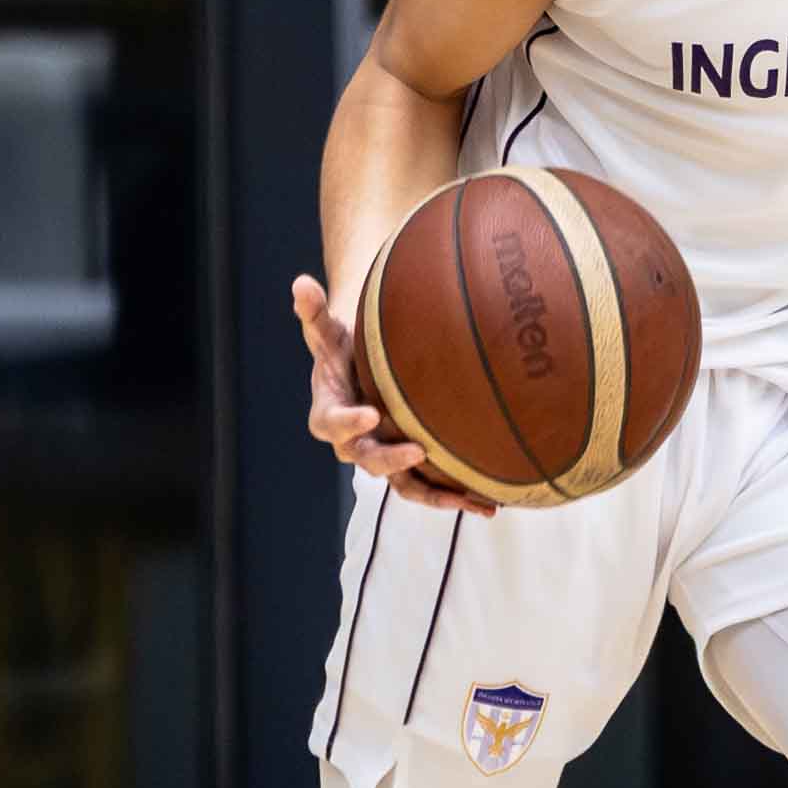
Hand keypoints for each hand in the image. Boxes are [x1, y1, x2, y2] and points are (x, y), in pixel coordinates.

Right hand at [292, 275, 494, 515]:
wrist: (359, 374)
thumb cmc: (341, 351)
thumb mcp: (327, 332)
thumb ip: (313, 312)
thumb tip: (300, 283)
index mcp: (330, 414)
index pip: (333, 422)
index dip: (349, 421)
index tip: (370, 414)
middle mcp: (354, 443)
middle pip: (369, 459)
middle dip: (392, 458)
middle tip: (418, 450)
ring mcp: (382, 457)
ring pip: (404, 484)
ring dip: (435, 496)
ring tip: (468, 502)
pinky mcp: (407, 467)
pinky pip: (428, 488)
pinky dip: (455, 498)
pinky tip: (488, 505)